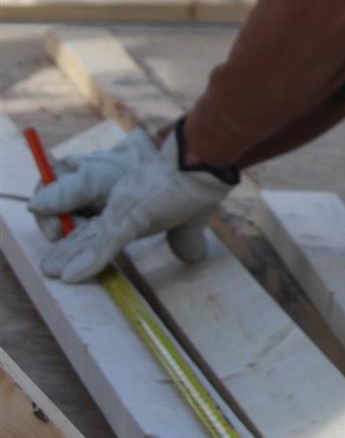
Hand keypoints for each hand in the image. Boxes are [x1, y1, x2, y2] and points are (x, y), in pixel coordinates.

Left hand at [36, 131, 235, 282]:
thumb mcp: (192, 220)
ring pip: (91, 239)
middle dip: (71, 250)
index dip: (90, 247)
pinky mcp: (128, 218)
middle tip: (49, 266)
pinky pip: (105, 246)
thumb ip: (186, 238)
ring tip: (48, 269)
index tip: (74, 263)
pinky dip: (89, 263)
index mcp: (137, 209)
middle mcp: (125, 208)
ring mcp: (124, 211)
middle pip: (92, 233)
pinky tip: (69, 277)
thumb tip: (194, 257)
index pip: (107, 230)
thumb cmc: (200, 185)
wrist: (202, 160)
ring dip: (70, 257)